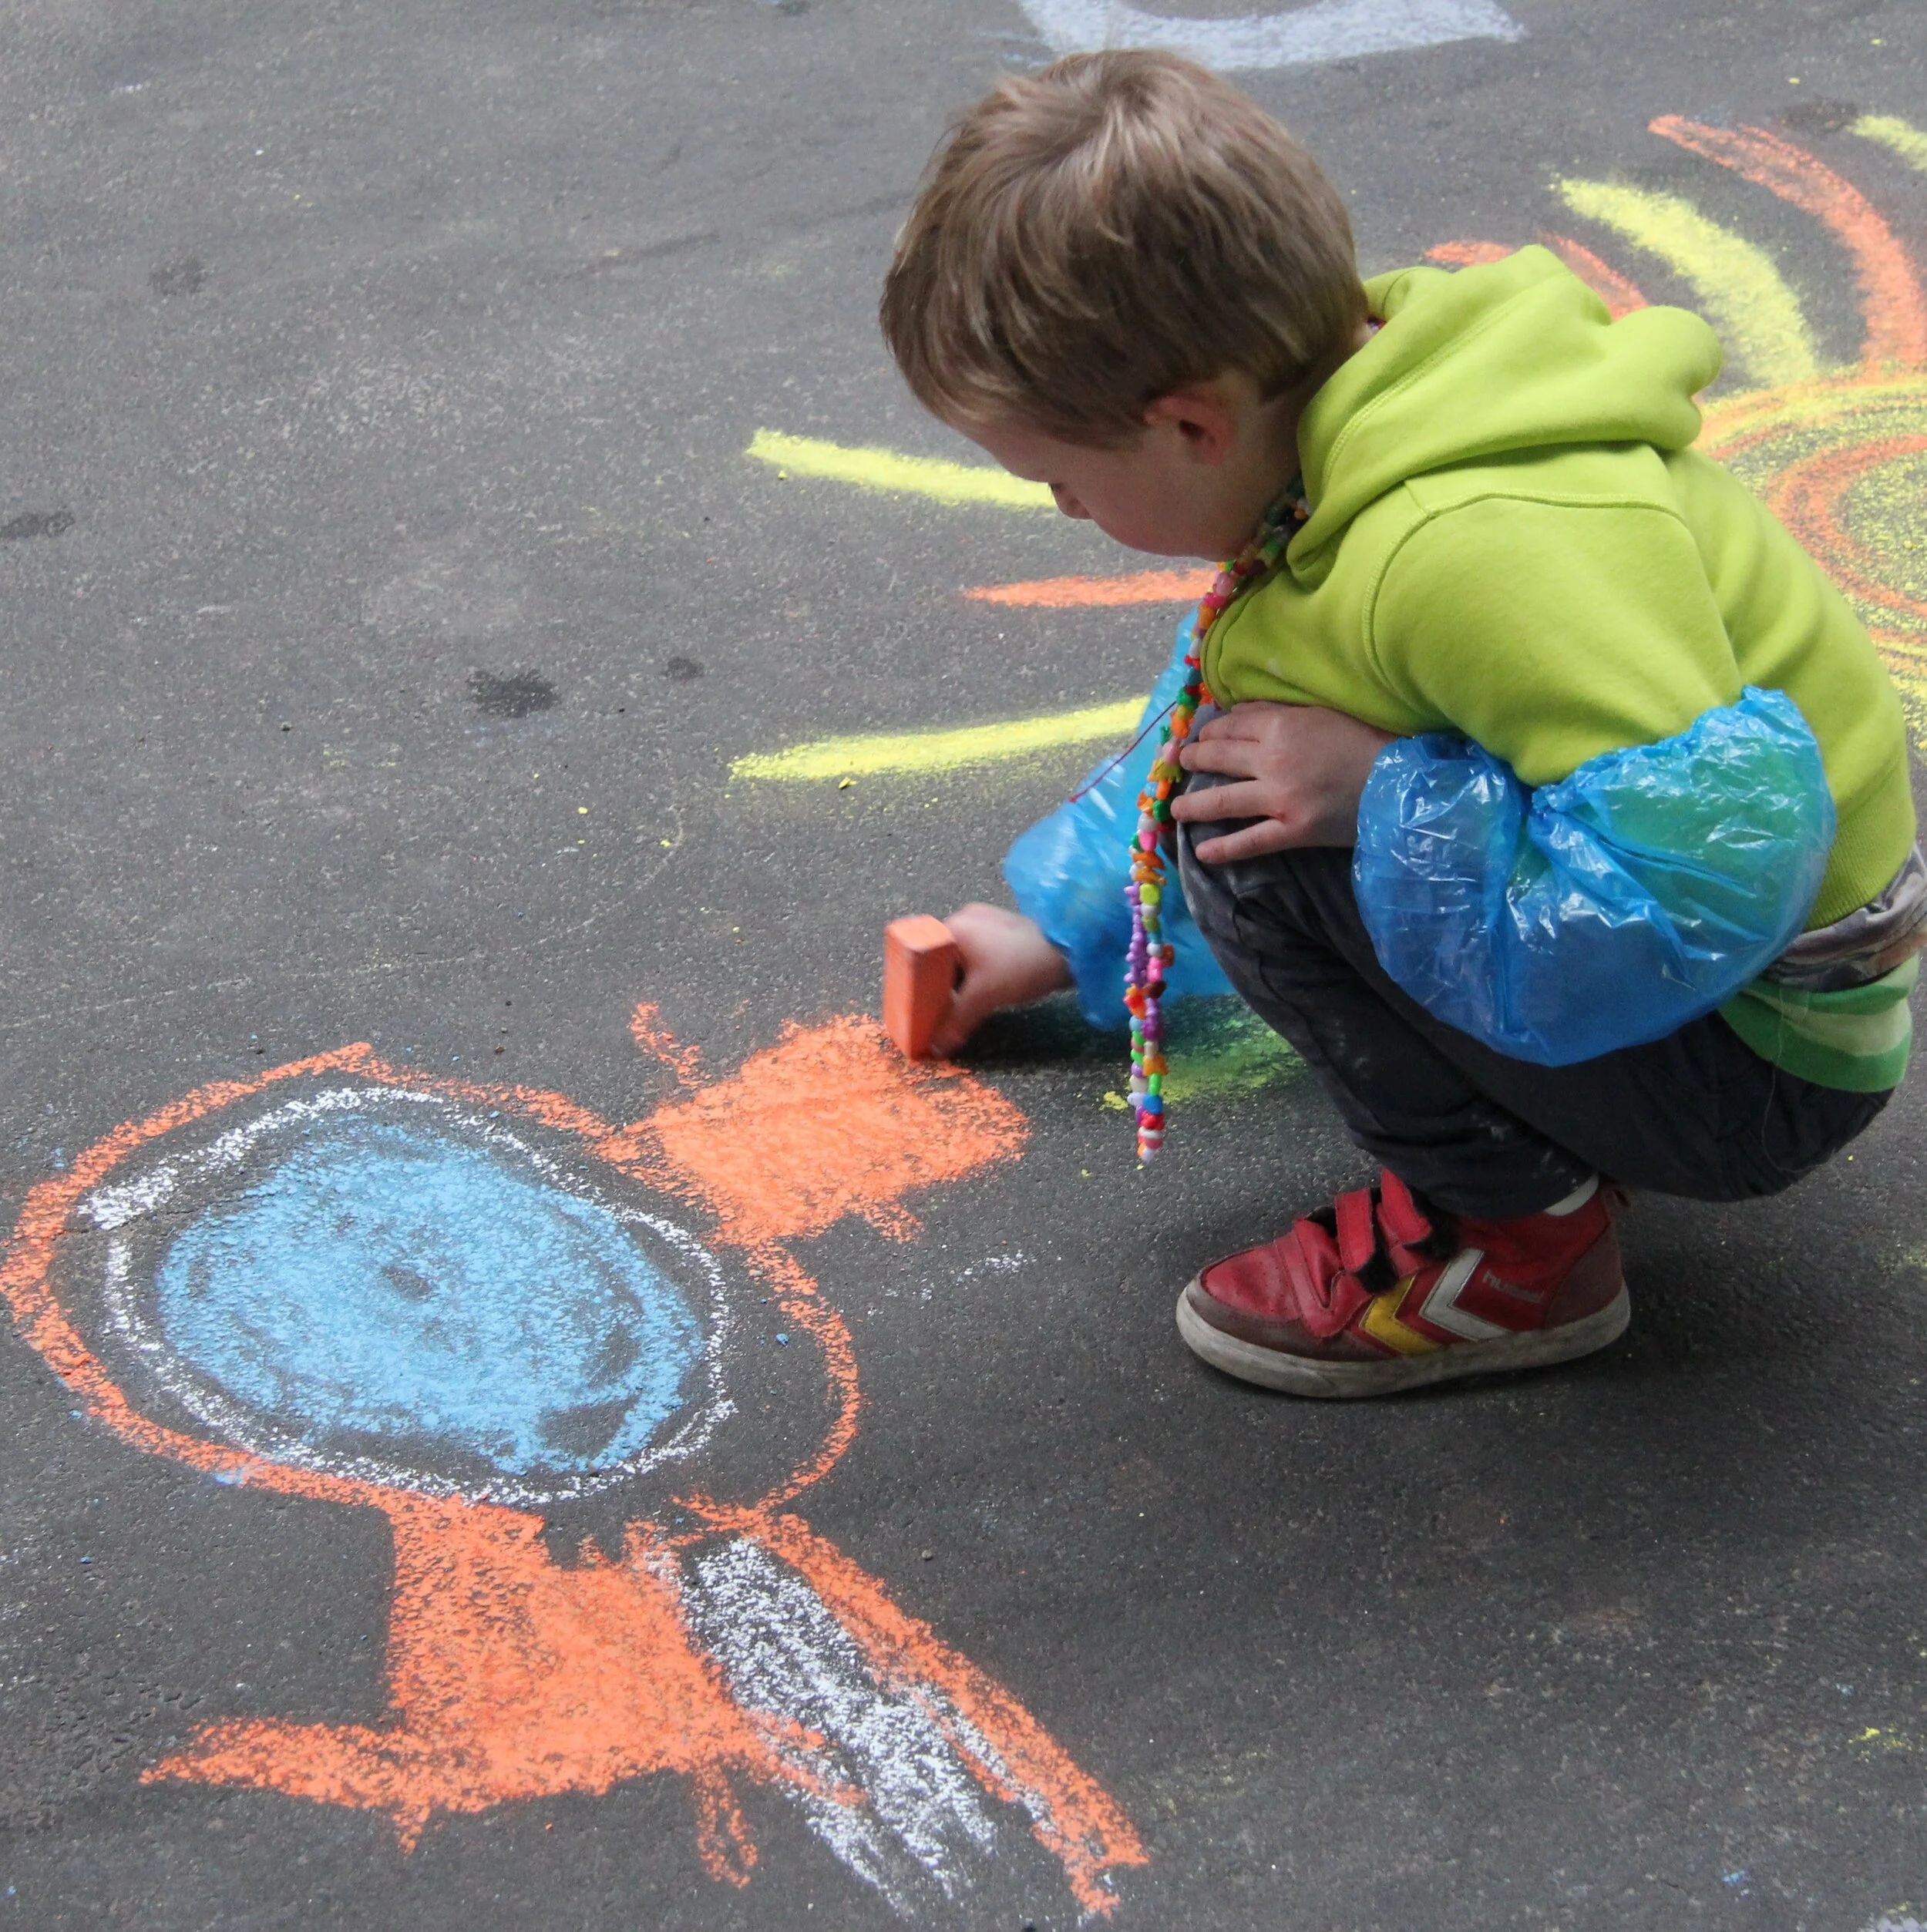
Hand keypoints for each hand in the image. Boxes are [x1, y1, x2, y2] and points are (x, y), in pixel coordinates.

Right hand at [927, 903, 1071, 1057]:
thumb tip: (936, 1048)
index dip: (917, 983)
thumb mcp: (984, 997)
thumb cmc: (1022, 966)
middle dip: (939, 986)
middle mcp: (966, 918)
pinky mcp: (1003, 930)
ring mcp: (986, 921)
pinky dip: (975, 974)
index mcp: (954, 927)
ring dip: (959, 982)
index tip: (917, 1006)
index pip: (922, 956)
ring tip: (959, 1006)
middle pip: (940, 958)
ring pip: (960, 958)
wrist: (1071, 950)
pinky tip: (981, 992)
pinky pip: (978, 954)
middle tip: (938, 1012)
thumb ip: (956, 1023)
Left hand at [1171, 701, 1395, 862]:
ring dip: (1193, 806)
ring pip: (1223, 800)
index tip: (1199, 738)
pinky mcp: (1292, 830)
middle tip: (1180, 766)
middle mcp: (1271, 760)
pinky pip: (1249, 841)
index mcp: (1280, 726)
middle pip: (1219, 758)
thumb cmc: (1367, 741)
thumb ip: (1280, 712)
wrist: (1399, 783)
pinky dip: (1223, 849)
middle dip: (1194, 761)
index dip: (1209, 732)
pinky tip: (1202, 853)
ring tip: (1175, 811)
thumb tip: (1241, 712)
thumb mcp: (1322, 713)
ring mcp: (1278, 798)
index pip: (1230, 727)